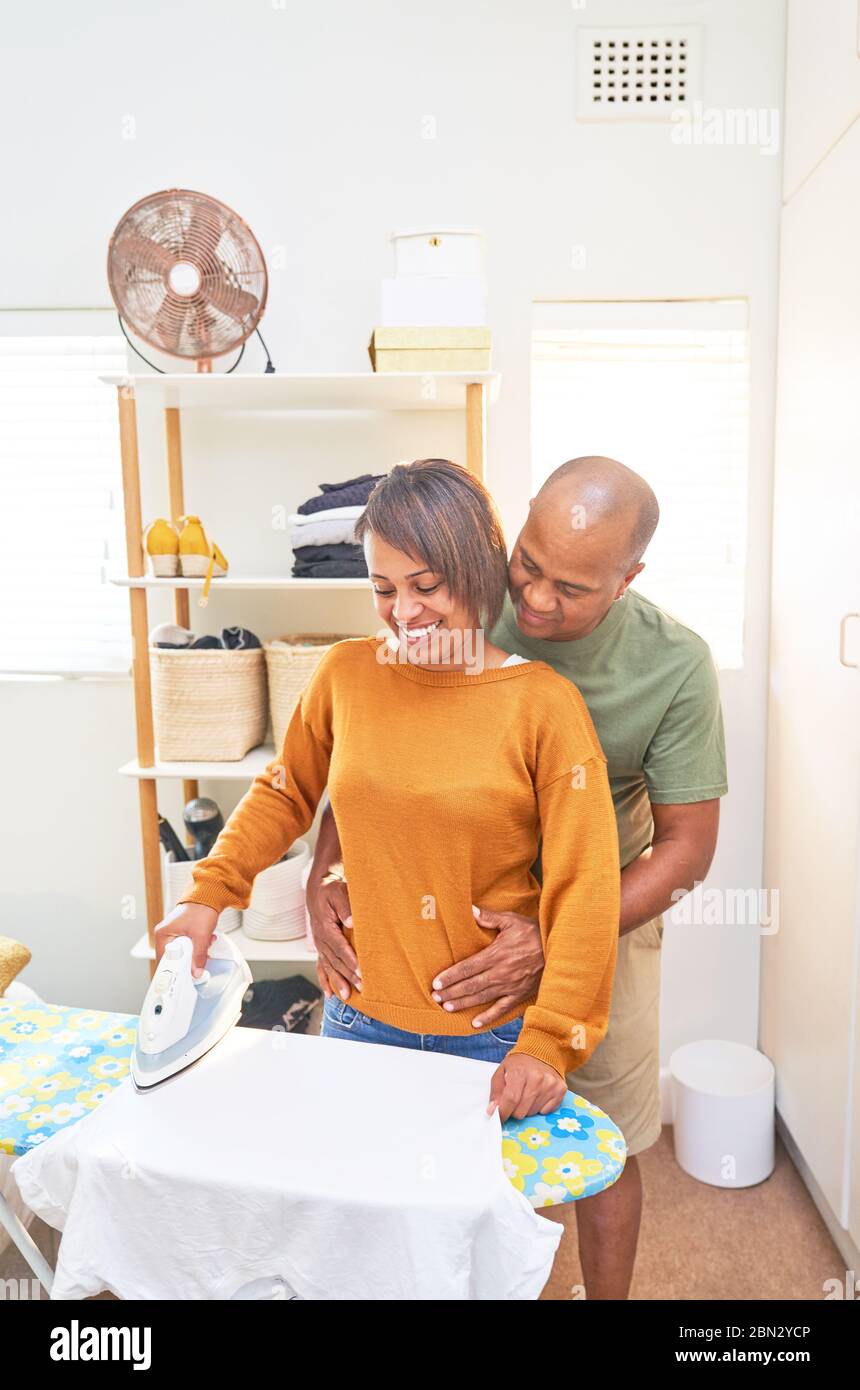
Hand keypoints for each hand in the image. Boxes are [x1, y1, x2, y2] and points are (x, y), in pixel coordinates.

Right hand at [154, 902, 217, 976]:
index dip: (174, 970)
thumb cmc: (201, 908)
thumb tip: (196, 973)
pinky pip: (189, 945)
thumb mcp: (201, 935)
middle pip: (174, 957)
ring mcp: (174, 932)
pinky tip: (208, 939)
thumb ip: (199, 956)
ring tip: (207, 942)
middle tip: (200, 959)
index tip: (184, 977)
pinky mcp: (183, 932)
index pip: (163, 960)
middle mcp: (165, 934)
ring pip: (184, 952)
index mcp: (163, 934)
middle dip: (190, 959)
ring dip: (197, 951)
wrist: (210, 894)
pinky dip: (199, 945)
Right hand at [307, 873, 360, 1000]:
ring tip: (347, 997)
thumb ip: (345, 906)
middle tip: (361, 987)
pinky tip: (329, 994)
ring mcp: (320, 946)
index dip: (349, 959)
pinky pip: (321, 967)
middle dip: (347, 975)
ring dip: (338, 982)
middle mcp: (320, 940)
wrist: (319, 891)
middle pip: (335, 961)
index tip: (360, 970)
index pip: (338, 946)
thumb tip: (351, 922)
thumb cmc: (332, 891)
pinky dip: (325, 981)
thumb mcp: (338, 892)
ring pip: (329, 967)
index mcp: (325, 927)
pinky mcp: (321, 949)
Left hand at [431, 906, 543, 1025]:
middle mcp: (500, 973)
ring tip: (447, 1007)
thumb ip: (489, 917)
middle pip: (470, 985)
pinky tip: (475, 1023)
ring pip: (481, 997)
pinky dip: (488, 1017)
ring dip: (463, 1003)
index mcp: (495, 955)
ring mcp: (509, 986)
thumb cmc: (533, 933)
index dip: (450, 976)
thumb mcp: (512, 920)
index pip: (467, 968)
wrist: (558, 949)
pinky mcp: (519, 995)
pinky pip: (501, 1009)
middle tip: (435, 998)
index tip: (436, 983)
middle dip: (451, 992)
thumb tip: (470, 910)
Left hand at [487, 1053, 566, 1120]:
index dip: (503, 1112)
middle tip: (514, 1100)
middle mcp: (537, 1078)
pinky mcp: (560, 1090)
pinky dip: (539, 1108)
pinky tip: (538, 1096)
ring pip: (533, 1113)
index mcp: (520, 1072)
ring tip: (527, 1095)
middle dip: (514, 1110)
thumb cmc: (520, 1064)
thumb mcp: (502, 1072)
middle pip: (521, 1111)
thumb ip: (496, 1092)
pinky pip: (546, 1112)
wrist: (542, 1052)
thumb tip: (493, 1111)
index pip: (511, 1099)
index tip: (499, 1117)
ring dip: (526, 1108)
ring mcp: (550, 1085)